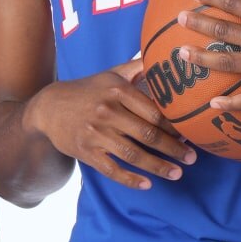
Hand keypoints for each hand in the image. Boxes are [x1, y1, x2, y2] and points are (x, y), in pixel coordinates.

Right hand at [24, 66, 195, 190]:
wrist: (49, 108)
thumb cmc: (87, 90)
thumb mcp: (111, 74)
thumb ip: (138, 67)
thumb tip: (166, 57)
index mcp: (117, 90)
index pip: (154, 111)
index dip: (175, 126)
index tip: (190, 134)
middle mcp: (107, 111)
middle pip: (148, 135)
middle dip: (174, 149)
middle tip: (192, 157)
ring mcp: (96, 133)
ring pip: (134, 155)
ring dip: (158, 167)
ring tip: (176, 173)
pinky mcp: (86, 151)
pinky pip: (112, 169)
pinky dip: (131, 179)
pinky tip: (147, 185)